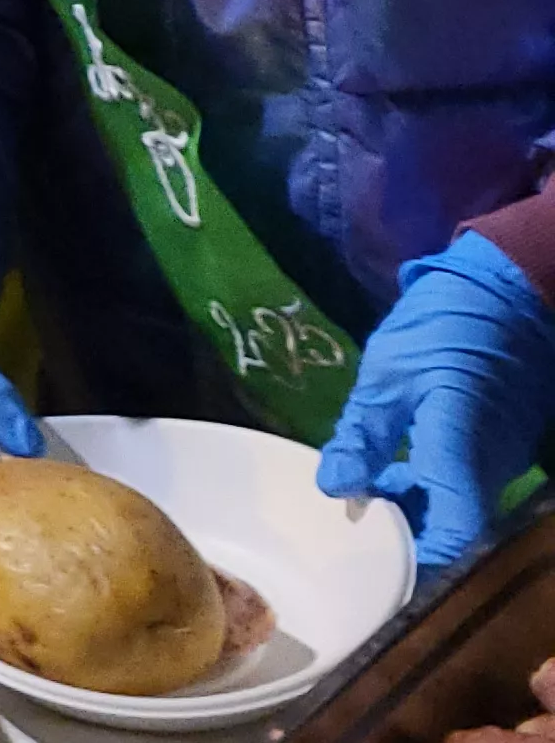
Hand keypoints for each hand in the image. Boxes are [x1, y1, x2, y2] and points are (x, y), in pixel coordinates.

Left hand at [319, 229, 554, 570]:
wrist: (509, 289)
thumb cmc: (443, 323)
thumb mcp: (387, 374)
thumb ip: (362, 435)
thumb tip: (334, 488)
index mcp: (463, 448)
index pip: (453, 530)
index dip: (415, 554)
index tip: (369, 551)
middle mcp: (493, 463)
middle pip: (457, 525)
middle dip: (407, 532)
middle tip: (354, 517)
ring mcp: (505, 453)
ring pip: (463, 505)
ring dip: (418, 507)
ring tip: (365, 488)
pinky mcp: (505, 441)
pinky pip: (470, 481)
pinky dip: (434, 486)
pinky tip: (394, 467)